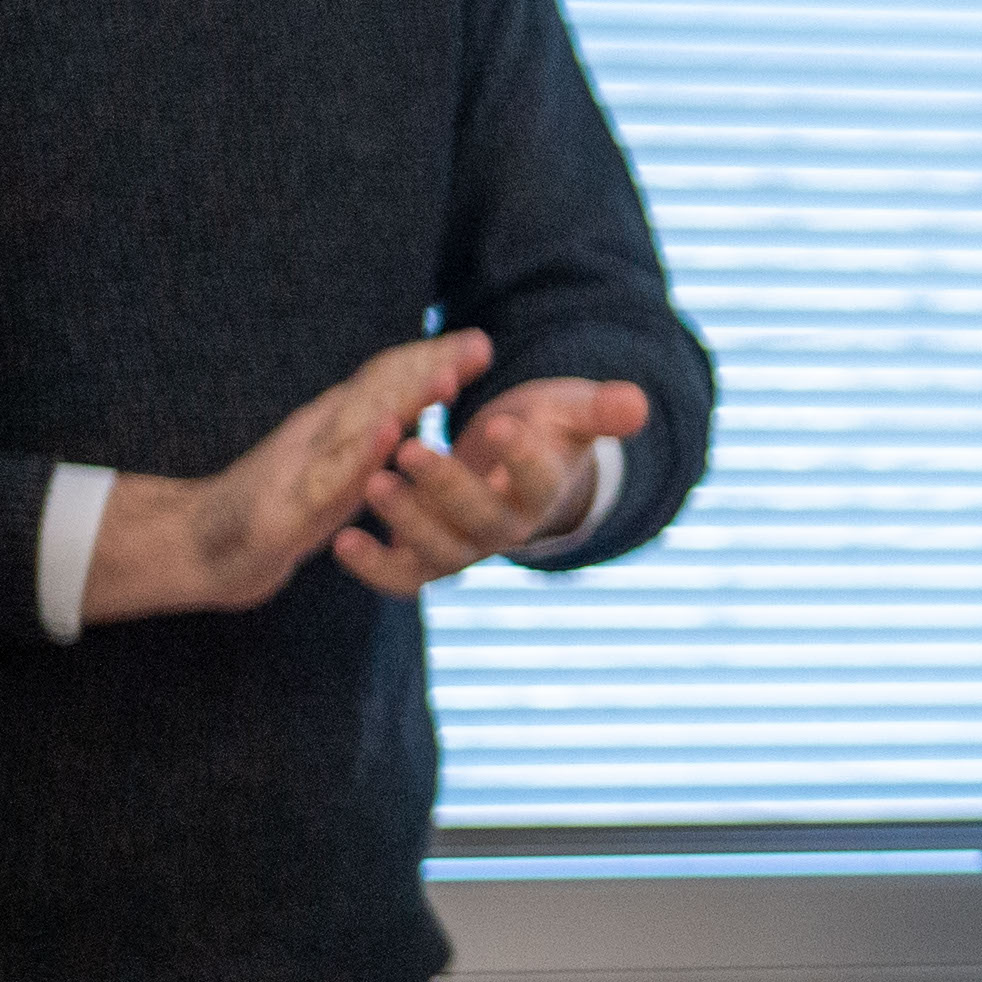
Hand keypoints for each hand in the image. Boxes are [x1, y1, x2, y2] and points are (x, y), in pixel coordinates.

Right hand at [82, 332, 487, 625]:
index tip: (481, 344)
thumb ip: (363, 441)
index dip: (430, 361)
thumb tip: (403, 409)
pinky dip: (359, 452)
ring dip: (403, 400)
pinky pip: (327, 477)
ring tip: (448, 378)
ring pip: (356, 425)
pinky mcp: (284, 510)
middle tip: (479, 345)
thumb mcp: (330, 470)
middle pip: (377, 391)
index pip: (384, 383)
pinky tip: (390, 433)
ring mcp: (298, 468)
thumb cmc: (273, 509)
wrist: (197, 549)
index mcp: (331, 426)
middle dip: (428, 366)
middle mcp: (316, 435)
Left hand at [341, 374, 650, 594]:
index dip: (525, 457)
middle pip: (482, 520)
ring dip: (405, 522)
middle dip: (446, 487)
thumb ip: (600, 409)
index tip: (506, 425)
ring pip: (440, 552)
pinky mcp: (425, 557)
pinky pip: (403, 576)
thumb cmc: (543, 428)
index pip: (540, 479)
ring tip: (374, 482)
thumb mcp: (570, 410)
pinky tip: (345, 541)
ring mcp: (465, 547)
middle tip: (411, 450)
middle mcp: (507, 528)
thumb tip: (637, 405)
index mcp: (545, 490)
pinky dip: (374, 567)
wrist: (510, 463)